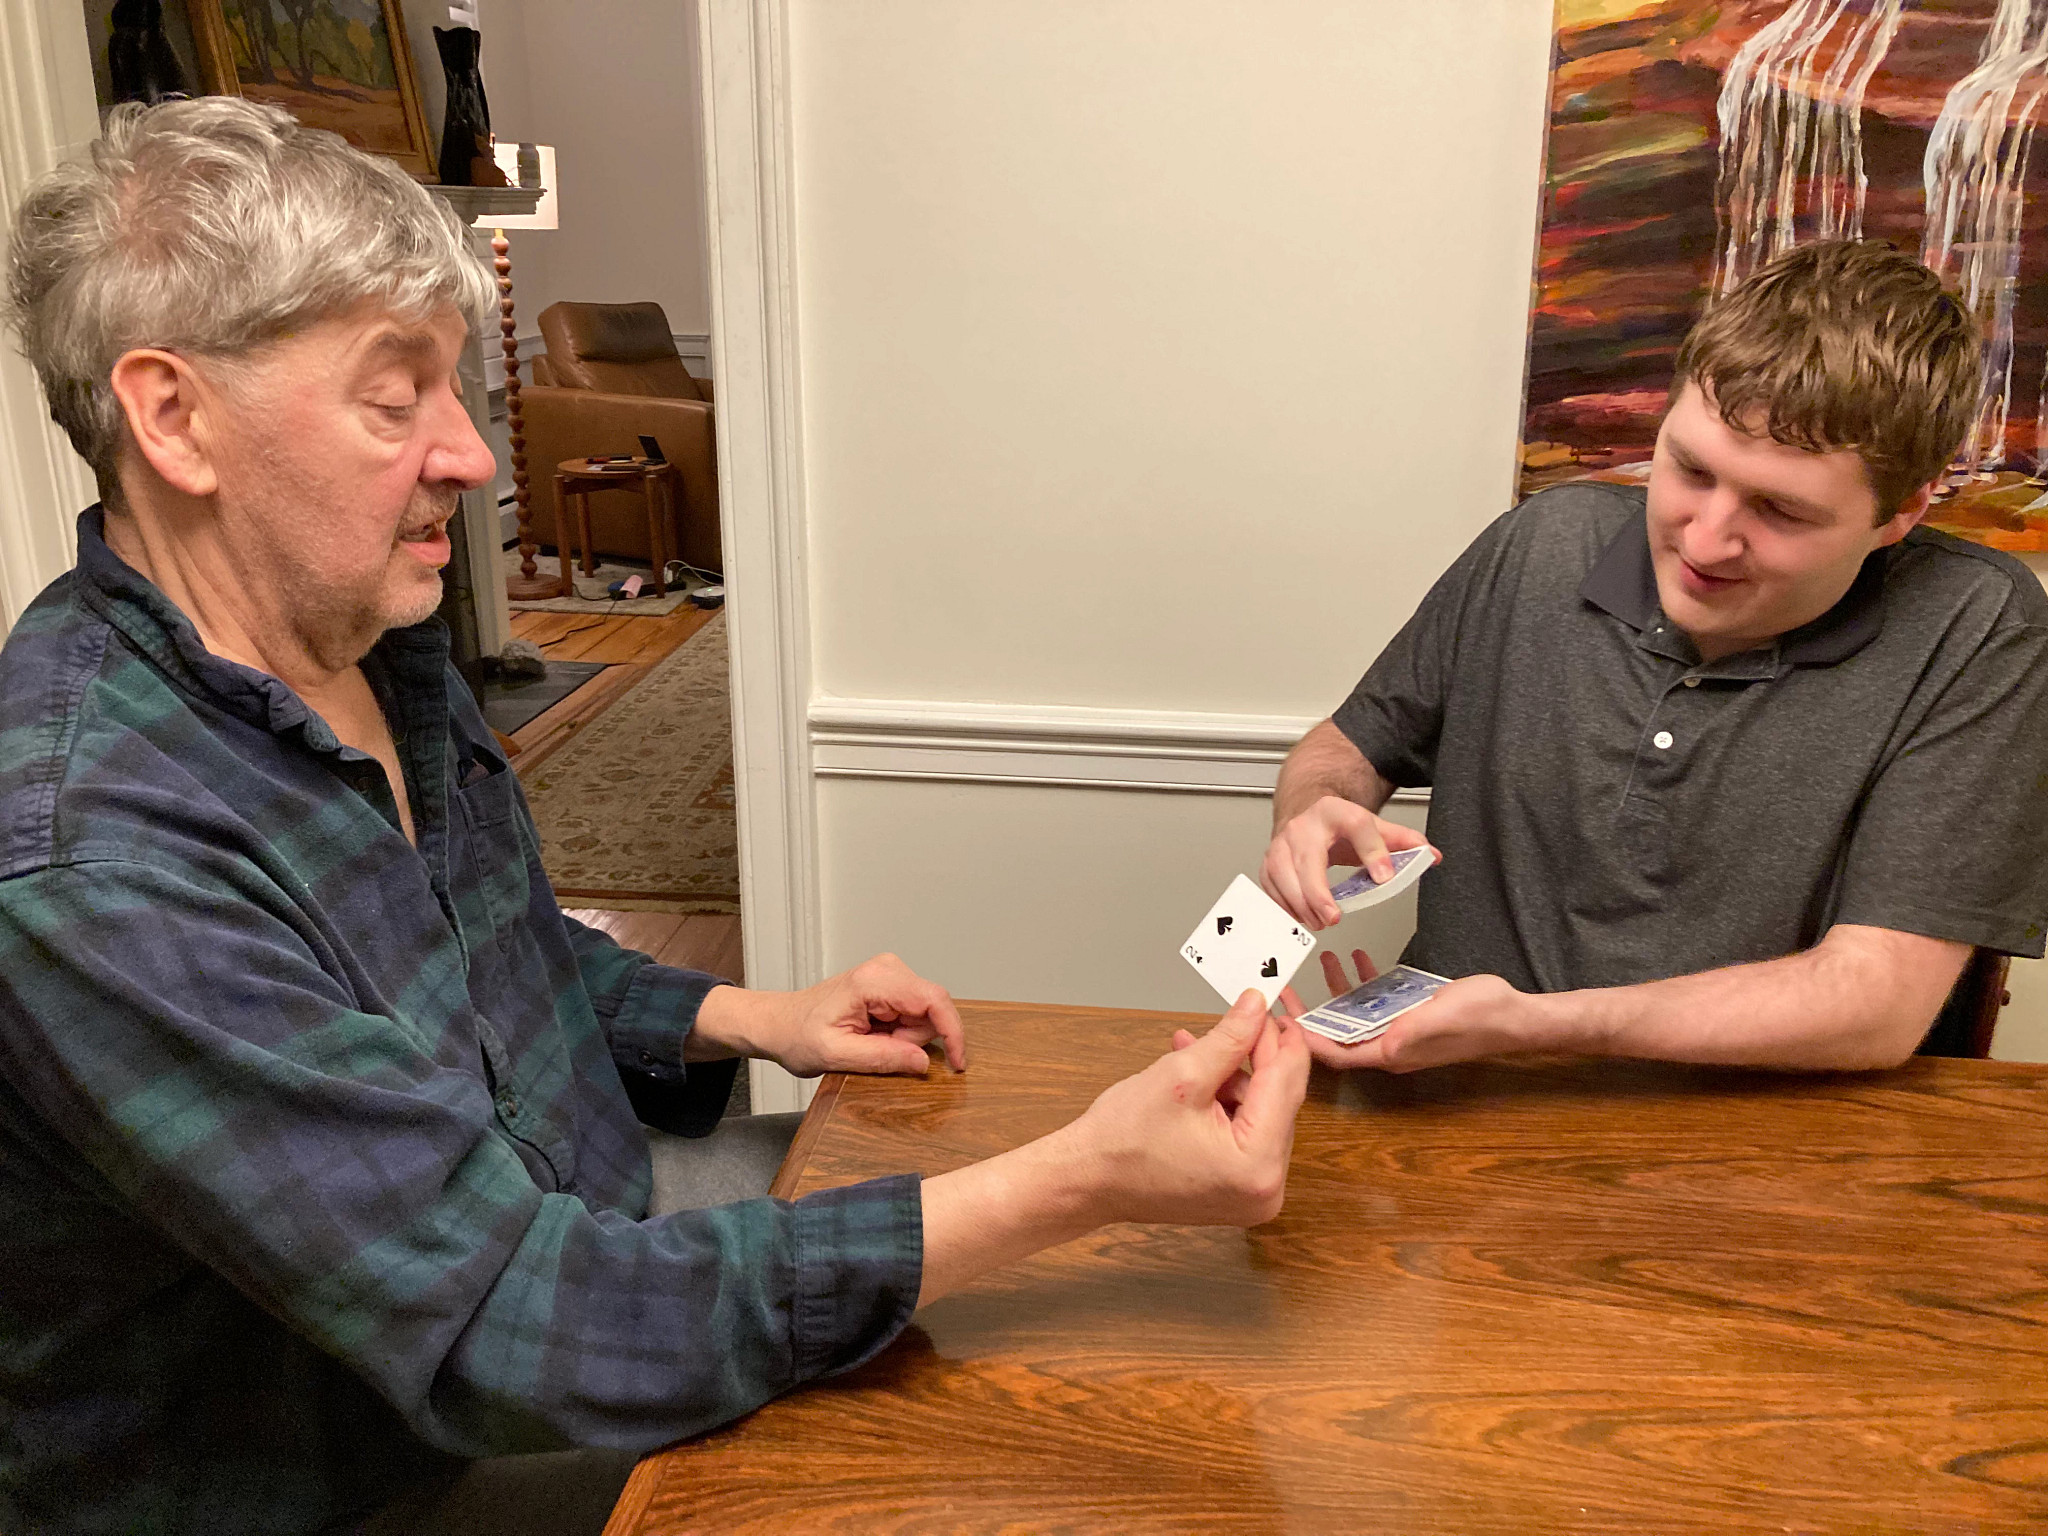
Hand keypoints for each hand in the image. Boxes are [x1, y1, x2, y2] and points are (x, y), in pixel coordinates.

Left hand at [695, 954, 966, 1077]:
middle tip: (873, 1049)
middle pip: (931, 1011)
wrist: (779, 1023)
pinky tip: (873, 1034)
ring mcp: (890, 974)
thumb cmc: (798, 1036)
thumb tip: (924, 1062)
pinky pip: (914, 1015)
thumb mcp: (835, 1056)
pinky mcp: (891, 985)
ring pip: (925, 1015)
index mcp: (874, 981)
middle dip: (912, 1041)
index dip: (953, 1033)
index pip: (934, 1000)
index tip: (958, 1065)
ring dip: (904, 1038)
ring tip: (867, 1041)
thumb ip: (882, 1058)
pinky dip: (899, 1033)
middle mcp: (887, 968)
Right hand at [1060, 989, 1309, 1227]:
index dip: (1279, 1040)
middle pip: (1278, 1102)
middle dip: (1254, 1059)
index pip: (1285, 1085)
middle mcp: (1267, 1189)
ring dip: (1234, 1079)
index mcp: (1257, 1165)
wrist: (1089, 1181)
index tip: (1272, 1007)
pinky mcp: (1240, 1192)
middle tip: (1239, 1020)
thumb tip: (1257, 1007)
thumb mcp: (1182, 1074)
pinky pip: (1248, 1134)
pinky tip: (1200, 1079)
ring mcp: (1255, 1196)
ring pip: (1262, 1115)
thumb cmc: (1124, 1139)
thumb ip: (1229, 1038)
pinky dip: (1227, 1103)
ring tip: (1195, 1050)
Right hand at [1260, 794, 1434, 929]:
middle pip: (1308, 858)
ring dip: (1300, 904)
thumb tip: (1431, 856)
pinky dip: (1284, 906)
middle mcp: (1305, 826)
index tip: (1384, 877)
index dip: (1373, 852)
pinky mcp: (1269, 862)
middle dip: (1317, 893)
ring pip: (1282, 875)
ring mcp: (1282, 844)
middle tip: (1332, 917)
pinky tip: (1300, 918)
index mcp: (1336, 812)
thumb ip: (1402, 841)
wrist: (1307, 812)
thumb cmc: (1338, 825)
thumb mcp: (1373, 827)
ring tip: (1319, 922)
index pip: (1358, 826)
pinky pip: (1271, 887)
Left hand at [1280, 950, 1532, 1072]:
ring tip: (1323, 957)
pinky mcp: (1411, 1012)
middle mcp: (1389, 1045)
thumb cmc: (1482, 1016)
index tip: (1282, 1015)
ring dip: (1336, 989)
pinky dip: (1364, 979)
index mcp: (1390, 1053)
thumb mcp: (1442, 1017)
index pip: (1334, 1053)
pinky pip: (1378, 999)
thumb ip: (1410, 1030)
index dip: (1304, 1037)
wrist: (1515, 1014)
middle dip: (1312, 1010)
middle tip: (1290, 985)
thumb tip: (1379, 1043)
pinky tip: (1359, 956)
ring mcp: (1400, 1029)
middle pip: (1337, 1033)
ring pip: (1355, 1013)